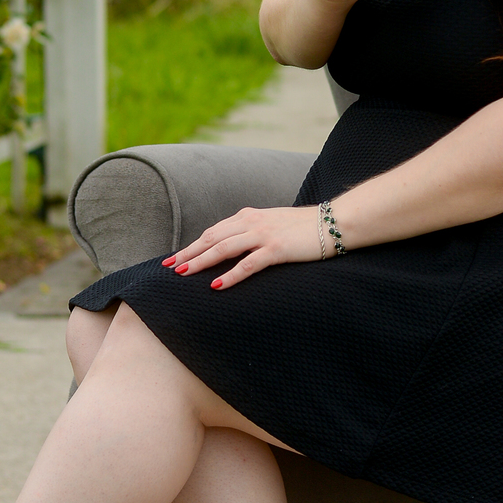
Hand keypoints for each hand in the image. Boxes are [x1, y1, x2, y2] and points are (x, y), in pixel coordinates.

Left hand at [162, 204, 324, 289]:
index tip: (176, 257)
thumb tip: (238, 245)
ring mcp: (263, 235)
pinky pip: (247, 264)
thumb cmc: (305, 227)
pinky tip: (216, 286)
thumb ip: (254, 232)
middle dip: (188, 252)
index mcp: (249, 216)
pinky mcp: (276, 249)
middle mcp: (252, 222)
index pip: (214, 231)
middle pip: (211, 237)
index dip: (193, 244)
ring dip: (200, 261)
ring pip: (223, 248)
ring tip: (182, 274)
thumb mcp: (274, 225)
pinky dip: (229, 275)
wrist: (334, 222)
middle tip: (168, 267)